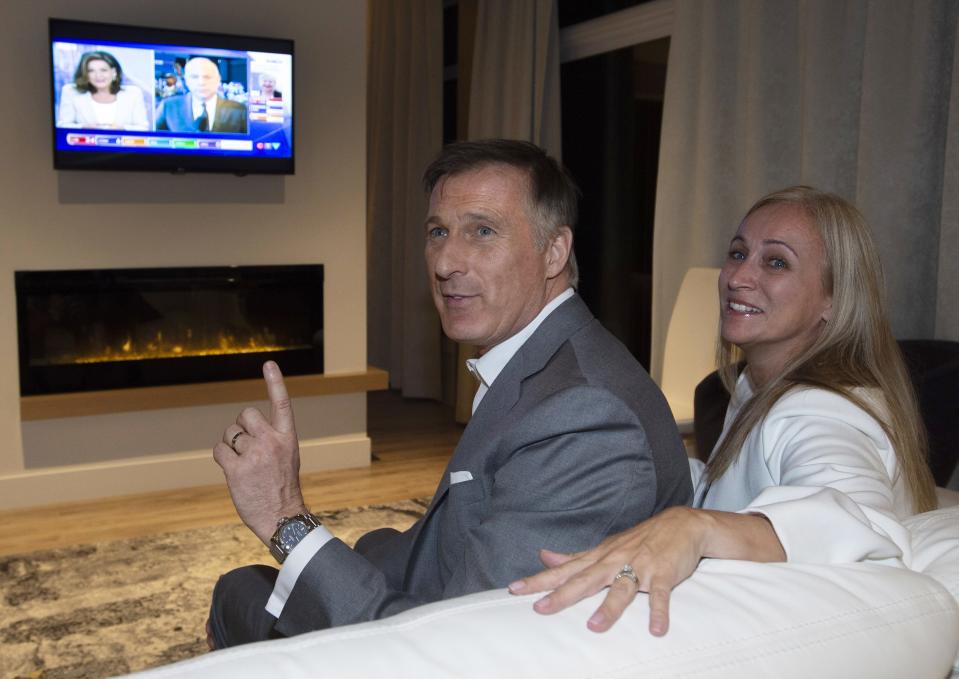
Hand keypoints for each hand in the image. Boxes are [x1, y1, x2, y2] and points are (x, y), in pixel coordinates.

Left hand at [213, 361, 307, 544]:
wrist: (282, 518)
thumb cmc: (283, 487)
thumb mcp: (286, 457)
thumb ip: (270, 439)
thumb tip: (243, 430)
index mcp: (287, 438)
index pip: (282, 404)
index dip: (274, 382)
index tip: (269, 363)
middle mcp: (271, 442)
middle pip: (245, 415)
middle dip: (241, 427)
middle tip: (247, 446)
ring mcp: (254, 455)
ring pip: (230, 434)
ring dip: (231, 445)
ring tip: (243, 464)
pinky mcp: (236, 470)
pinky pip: (219, 451)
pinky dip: (222, 458)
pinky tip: (233, 471)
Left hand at [508, 506, 708, 634]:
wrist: (682, 525)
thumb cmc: (639, 540)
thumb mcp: (604, 547)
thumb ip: (574, 557)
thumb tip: (544, 556)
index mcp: (599, 557)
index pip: (564, 570)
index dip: (539, 580)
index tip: (514, 589)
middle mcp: (614, 561)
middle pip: (585, 580)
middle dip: (562, 595)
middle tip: (540, 608)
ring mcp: (640, 567)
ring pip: (621, 588)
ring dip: (609, 608)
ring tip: (593, 627)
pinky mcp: (664, 574)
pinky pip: (661, 595)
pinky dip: (659, 612)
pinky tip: (656, 630)